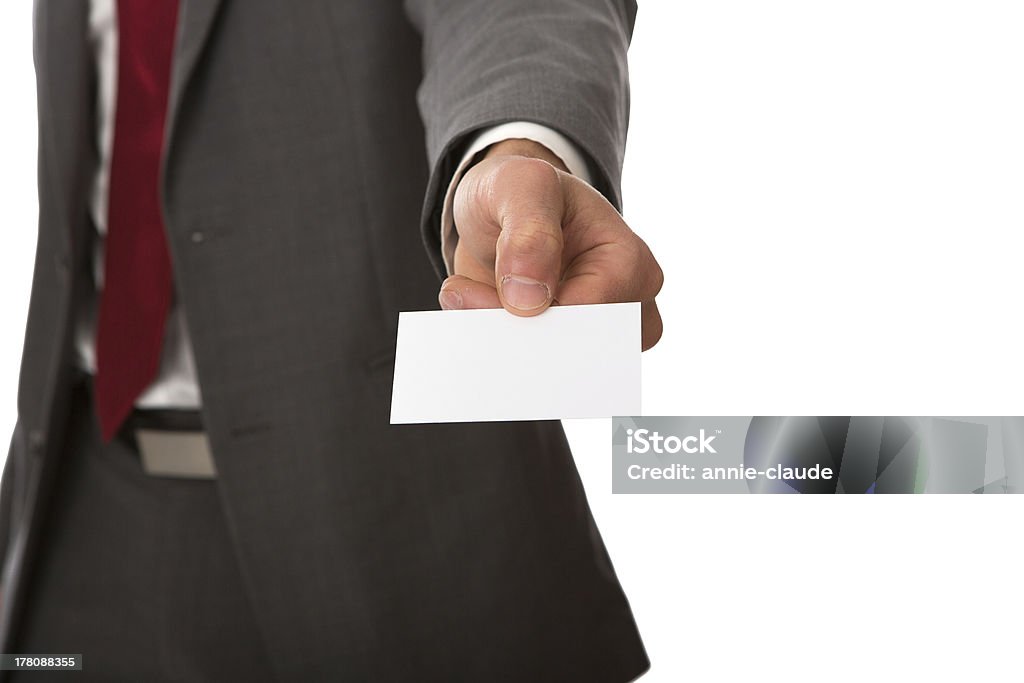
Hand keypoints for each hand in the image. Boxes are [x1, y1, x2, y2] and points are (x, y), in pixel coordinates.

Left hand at [439, 139, 663, 349]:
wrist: (505, 208)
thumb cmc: (523, 192)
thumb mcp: (521, 185)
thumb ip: (529, 230)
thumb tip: (528, 298)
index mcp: (629, 262)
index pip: (587, 314)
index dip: (532, 312)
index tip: (481, 291)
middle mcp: (626, 306)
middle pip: (574, 351)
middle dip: (513, 333)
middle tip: (468, 299)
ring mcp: (598, 333)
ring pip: (552, 370)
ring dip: (501, 343)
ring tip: (472, 302)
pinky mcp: (567, 349)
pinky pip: (534, 372)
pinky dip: (497, 351)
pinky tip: (476, 319)